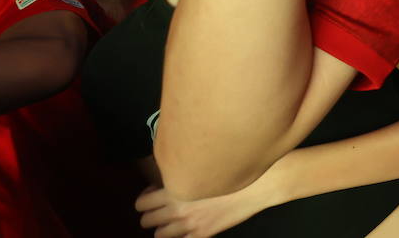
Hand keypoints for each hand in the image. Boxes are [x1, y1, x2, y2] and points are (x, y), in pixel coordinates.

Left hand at [134, 179, 275, 237]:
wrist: (256, 185)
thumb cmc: (232, 170)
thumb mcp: (202, 168)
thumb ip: (182, 176)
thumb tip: (167, 182)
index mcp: (175, 189)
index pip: (141, 203)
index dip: (145, 200)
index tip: (153, 196)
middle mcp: (178, 209)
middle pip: (146, 221)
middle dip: (150, 215)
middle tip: (161, 210)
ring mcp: (189, 224)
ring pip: (158, 235)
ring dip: (163, 228)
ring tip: (172, 220)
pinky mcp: (201, 234)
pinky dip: (179, 236)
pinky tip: (187, 227)